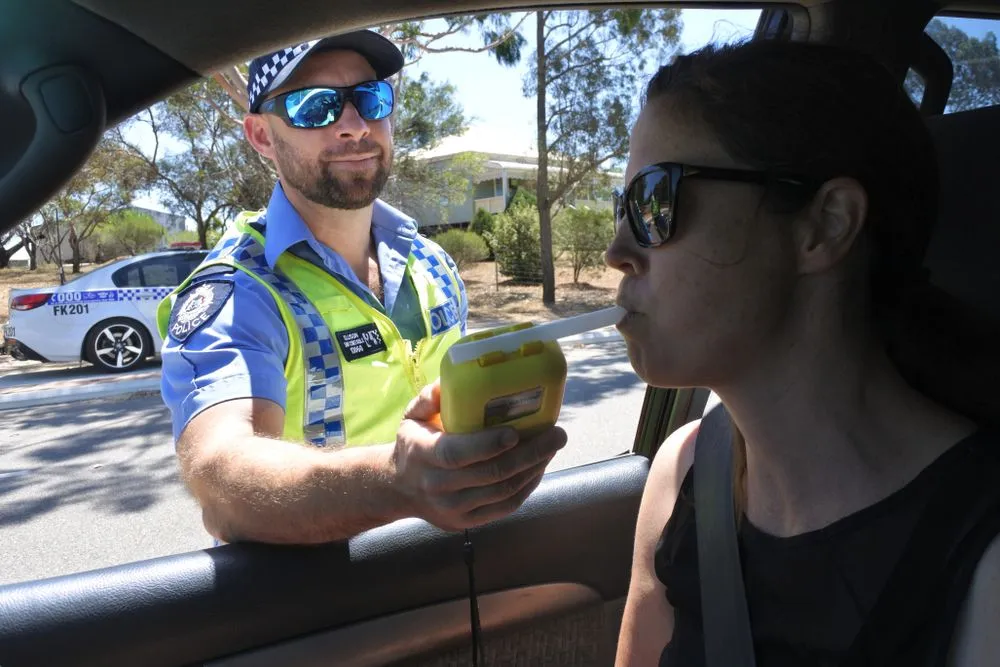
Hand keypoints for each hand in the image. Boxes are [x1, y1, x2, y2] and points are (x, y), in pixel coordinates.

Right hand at [392, 380, 566, 530]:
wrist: (399, 489)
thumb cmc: (413, 444)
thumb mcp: (411, 416)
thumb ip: (428, 398)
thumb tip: (449, 381)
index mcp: (424, 455)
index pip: (457, 454)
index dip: (489, 445)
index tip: (516, 432)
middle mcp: (439, 486)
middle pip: (491, 473)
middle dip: (530, 453)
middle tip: (556, 434)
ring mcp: (455, 508)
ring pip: (504, 491)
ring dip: (534, 469)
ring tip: (552, 447)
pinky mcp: (468, 522)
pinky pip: (506, 507)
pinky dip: (527, 487)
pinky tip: (539, 468)